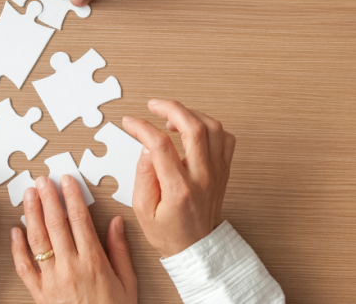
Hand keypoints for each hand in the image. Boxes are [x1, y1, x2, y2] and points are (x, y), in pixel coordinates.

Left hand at [11, 175, 136, 303]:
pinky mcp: (39, 293)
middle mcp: (70, 267)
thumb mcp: (128, 282)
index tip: (66, 181)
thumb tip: (116, 222)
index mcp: (93, 261)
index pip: (79, 220)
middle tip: (42, 180)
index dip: (71, 197)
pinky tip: (14, 230)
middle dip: (48, 198)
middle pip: (55, 224)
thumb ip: (120, 250)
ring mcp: (52, 280)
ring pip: (37, 240)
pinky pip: (24, 267)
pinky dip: (17, 248)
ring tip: (28, 195)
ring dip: (31, 215)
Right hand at [123, 99, 235, 257]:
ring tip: (172, 117)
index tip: (130, 123)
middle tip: (153, 105)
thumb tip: (146, 147)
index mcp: (179, 188)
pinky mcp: (223, 171)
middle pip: (194, 127)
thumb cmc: (168, 233)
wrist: (197, 249)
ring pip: (213, 128)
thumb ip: (143, 175)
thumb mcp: (142, 210)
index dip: (142, 127)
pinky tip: (193, 130)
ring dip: (191, 114)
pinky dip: (210, 127)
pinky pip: (226, 139)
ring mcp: (217, 173)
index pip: (160, 145)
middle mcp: (202, 177)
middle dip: (171, 108)